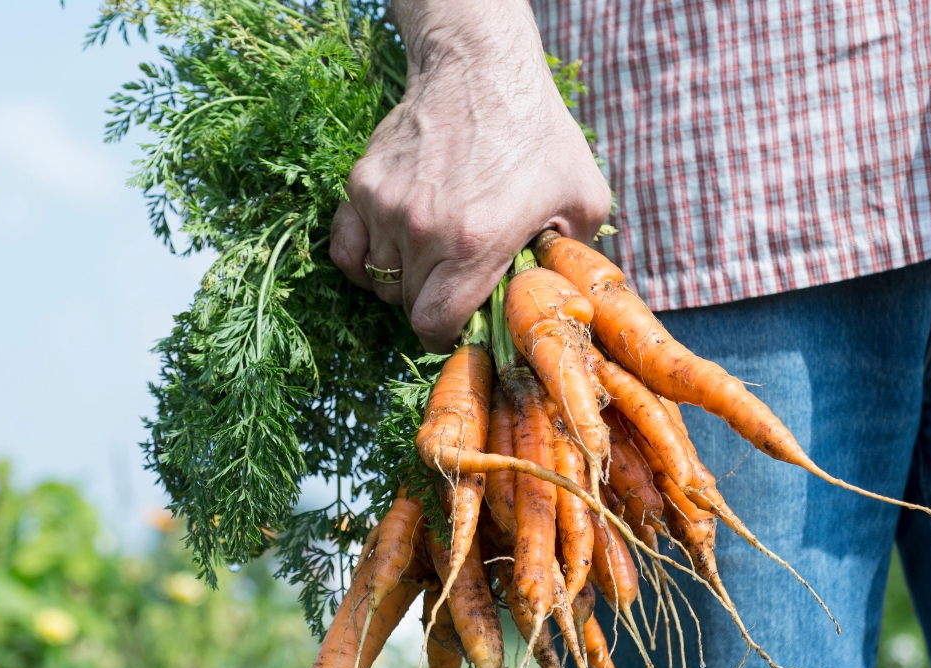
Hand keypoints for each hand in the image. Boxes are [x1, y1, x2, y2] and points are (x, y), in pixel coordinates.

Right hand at [329, 0, 610, 351]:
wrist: (482, 70)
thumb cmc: (535, 133)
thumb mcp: (583, 196)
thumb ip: (573, 255)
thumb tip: (563, 297)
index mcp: (475, 242)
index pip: (433, 323)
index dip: (444, 335)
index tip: (456, 326)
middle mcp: (422, 229)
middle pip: (405, 304)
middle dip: (428, 304)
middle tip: (452, 284)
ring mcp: (385, 206)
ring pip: (377, 278)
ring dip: (400, 279)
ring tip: (429, 257)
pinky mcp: (362, 185)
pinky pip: (346, 248)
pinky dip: (362, 260)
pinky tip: (387, 251)